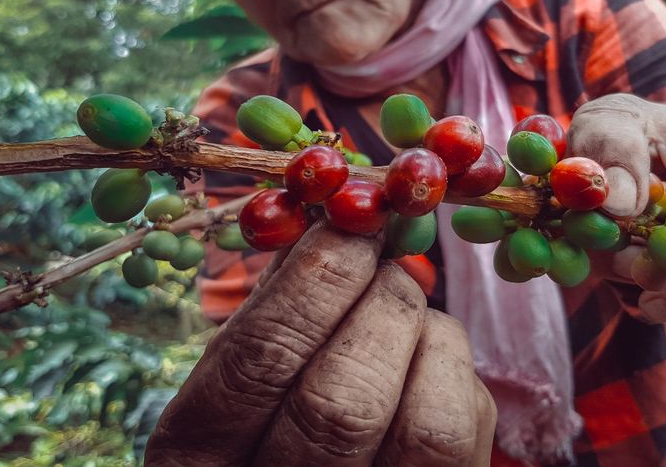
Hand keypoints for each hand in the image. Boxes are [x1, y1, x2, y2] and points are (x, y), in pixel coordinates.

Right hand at [145, 221, 495, 465]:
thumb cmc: (259, 422)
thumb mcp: (231, 381)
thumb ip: (267, 312)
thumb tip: (327, 224)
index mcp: (198, 462)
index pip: (256, 365)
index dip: (310, 284)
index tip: (346, 226)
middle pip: (344, 403)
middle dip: (378, 307)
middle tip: (382, 261)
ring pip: (427, 428)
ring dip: (426, 336)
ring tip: (404, 309)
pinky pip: (466, 432)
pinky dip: (454, 367)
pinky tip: (425, 357)